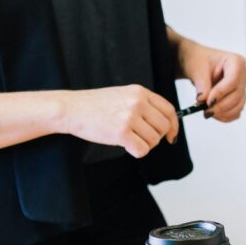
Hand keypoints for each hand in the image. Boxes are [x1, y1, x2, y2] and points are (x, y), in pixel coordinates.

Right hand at [63, 85, 178, 158]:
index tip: (171, 135)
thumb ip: (143, 105)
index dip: (173, 125)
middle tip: (141, 138)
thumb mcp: (123, 95)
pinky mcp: (122, 132)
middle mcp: (137, 102)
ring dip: (144, 145)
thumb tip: (165, 124)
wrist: (72, 109)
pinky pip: (142, 150)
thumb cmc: (95, 105)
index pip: (169, 110)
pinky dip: (136, 152)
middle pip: (163, 127)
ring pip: (153, 140)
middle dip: (156, 137)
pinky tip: (125, 145)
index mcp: (140, 92)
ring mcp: (130, 117)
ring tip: (128, 139)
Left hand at [177, 39, 245, 121]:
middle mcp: (243, 74)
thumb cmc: (199, 61)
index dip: (221, 93)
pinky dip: (225, 116)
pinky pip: (236, 112)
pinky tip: (214, 114)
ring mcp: (243, 88)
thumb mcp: (197, 69)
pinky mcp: (239, 99)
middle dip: (220, 106)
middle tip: (205, 111)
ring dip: (222, 113)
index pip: (233, 80)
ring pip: (238, 106)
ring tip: (207, 112)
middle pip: (236, 95)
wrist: (198, 66)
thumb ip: (201, 84)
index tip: (208, 102)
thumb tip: (203, 100)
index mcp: (236, 61)